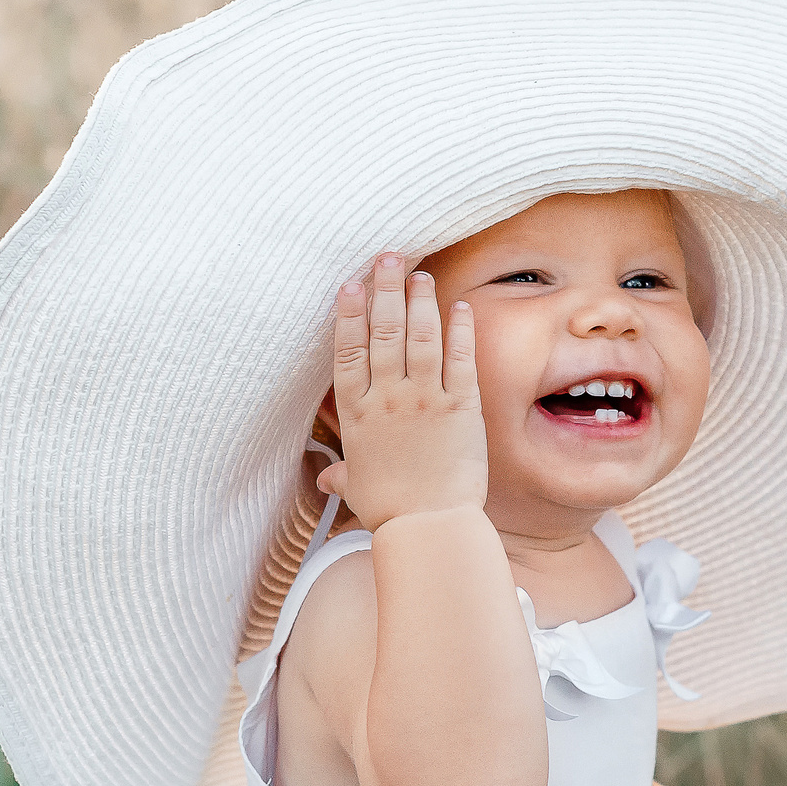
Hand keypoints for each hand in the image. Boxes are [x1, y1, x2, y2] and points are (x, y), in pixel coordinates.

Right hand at [321, 254, 487, 531]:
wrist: (430, 528)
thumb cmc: (391, 511)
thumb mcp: (357, 487)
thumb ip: (341, 473)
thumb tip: (324, 478)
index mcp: (357, 415)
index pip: (347, 352)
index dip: (348, 314)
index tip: (351, 283)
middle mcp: (387, 399)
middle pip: (382, 332)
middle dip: (384, 289)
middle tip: (388, 257)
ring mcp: (425, 400)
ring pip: (419, 337)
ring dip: (419, 300)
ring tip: (419, 273)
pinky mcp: (462, 408)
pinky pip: (460, 359)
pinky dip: (459, 329)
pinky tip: (459, 306)